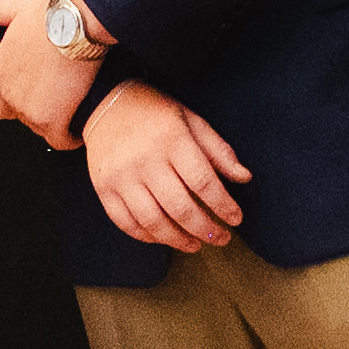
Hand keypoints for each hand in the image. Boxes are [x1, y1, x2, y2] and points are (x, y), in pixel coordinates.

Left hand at [0, 0, 98, 143]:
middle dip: (39, 109)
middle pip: (21, 117)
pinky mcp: (53, 122)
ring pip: (40, 129)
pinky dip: (71, 135)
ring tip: (74, 102)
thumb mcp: (17, 8)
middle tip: (59, 94)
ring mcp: (29, 111)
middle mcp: (9, 95)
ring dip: (56, 120)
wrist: (79, 24)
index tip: (34, 91)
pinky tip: (81, 123)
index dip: (14, 101)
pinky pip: (60, 140)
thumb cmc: (53, 13)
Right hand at [86, 80, 249, 250]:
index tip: (236, 219)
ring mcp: (121, 177)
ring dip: (178, 240)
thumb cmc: (155, 113)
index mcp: (171, 139)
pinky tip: (164, 238)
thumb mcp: (192, 120)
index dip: (223, 205)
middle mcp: (145, 160)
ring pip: (153, 221)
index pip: (203, 182)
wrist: (104, 104)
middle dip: (205, 229)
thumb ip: (218, 150)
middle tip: (221, 238)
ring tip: (195, 245)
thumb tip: (244, 178)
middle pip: (179, 207)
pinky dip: (147, 237)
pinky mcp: (103, 188)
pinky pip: (125, 222)